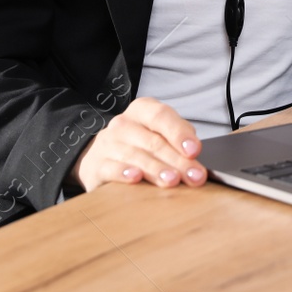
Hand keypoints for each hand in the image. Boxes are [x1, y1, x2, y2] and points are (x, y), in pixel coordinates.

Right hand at [69, 97, 207, 192]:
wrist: (101, 158)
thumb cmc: (140, 146)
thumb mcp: (159, 135)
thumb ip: (178, 139)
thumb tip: (195, 154)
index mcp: (142, 111)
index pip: (161, 116)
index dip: (179, 133)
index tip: (195, 151)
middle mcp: (123, 124)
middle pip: (154, 142)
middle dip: (178, 161)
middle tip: (194, 176)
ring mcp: (108, 144)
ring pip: (136, 156)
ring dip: (156, 170)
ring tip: (173, 181)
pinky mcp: (96, 165)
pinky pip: (111, 168)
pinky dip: (124, 173)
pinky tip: (136, 178)